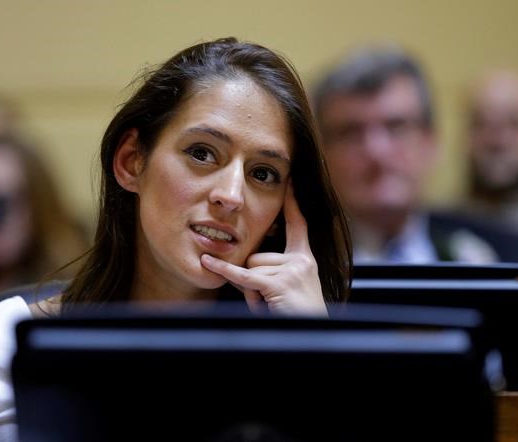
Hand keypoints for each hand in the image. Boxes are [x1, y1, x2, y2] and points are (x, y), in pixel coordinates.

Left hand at [201, 181, 326, 315]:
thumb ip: (270, 273)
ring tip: (269, 306)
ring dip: (251, 291)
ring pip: (250, 268)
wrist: (310, 336)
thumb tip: (242, 266)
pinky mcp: (279, 283)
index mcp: (305, 260)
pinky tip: (207, 263)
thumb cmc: (296, 317)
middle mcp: (301, 261)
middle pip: (257, 255)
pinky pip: (244, 276)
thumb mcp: (286, 290)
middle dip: (252, 279)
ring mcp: (291, 270)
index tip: (290, 182)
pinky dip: (225, 272)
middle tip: (268, 300)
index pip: (298, 225)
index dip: (293, 203)